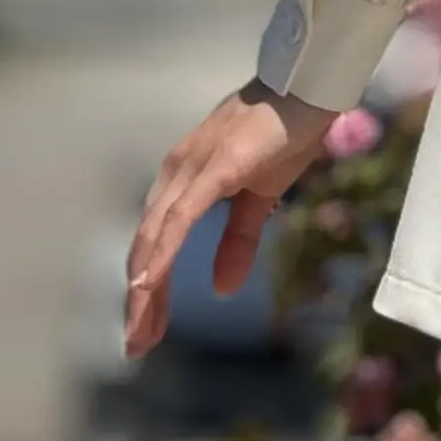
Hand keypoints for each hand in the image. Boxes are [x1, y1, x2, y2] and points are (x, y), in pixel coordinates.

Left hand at [124, 82, 336, 358]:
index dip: (149, 288)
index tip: (146, 329)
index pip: (156, 243)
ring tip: (140, 331)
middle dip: (140, 301)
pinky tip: (149, 285)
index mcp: (182, 182)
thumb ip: (238, 243)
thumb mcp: (259, 200)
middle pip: (146, 247)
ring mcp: (189, 171)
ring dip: (145, 288)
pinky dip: (161, 255)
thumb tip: (222, 290)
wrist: (305, 92)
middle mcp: (174, 175)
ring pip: (155, 239)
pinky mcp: (211, 171)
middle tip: (135, 348)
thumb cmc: (282, 136)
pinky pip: (179, 221)